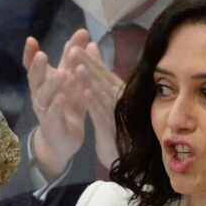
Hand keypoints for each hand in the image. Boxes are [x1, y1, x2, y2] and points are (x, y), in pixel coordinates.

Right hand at [23, 32, 89, 181]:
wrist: (63, 140)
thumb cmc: (67, 106)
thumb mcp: (71, 79)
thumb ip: (74, 58)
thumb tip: (82, 32)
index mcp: (43, 83)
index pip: (32, 66)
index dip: (29, 55)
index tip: (31, 40)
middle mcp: (39, 95)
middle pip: (34, 80)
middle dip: (37, 67)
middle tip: (42, 55)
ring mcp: (44, 111)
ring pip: (43, 97)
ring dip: (51, 86)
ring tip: (60, 75)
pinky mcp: (52, 125)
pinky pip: (52, 115)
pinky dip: (56, 107)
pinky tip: (62, 98)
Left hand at [71, 39, 124, 173]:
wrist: (131, 157)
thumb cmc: (120, 129)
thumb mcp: (110, 105)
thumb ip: (102, 83)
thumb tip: (96, 62)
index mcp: (119, 94)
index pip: (104, 75)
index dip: (91, 61)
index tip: (77, 47)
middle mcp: (120, 101)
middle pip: (102, 80)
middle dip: (87, 64)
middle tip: (73, 49)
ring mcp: (117, 114)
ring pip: (101, 94)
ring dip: (89, 80)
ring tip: (76, 66)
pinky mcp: (112, 128)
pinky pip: (102, 113)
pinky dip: (94, 102)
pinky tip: (84, 92)